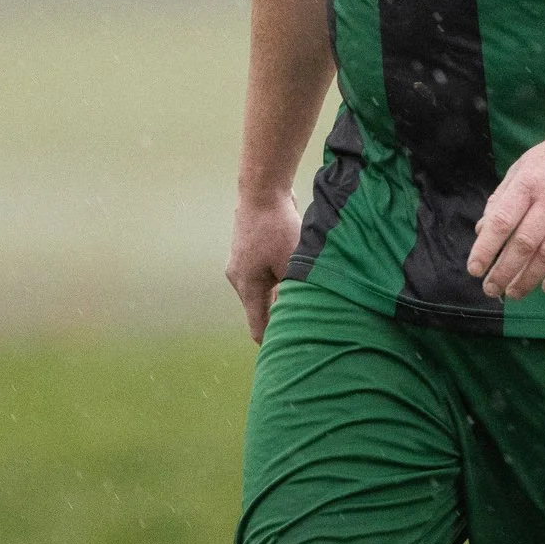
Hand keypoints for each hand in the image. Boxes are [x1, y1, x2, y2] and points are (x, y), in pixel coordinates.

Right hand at [227, 189, 301, 341]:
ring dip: (282, 296)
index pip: (259, 328)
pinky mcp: (250, 251)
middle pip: (261, 311)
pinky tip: (295, 275)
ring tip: (305, 302)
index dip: (274, 343)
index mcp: (247, 287)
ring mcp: (242, 264)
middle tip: (305, 330)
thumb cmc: (278, 226)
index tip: (290, 354)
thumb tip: (304, 314)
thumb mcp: (292, 262)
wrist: (263, 189)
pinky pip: (265, 274)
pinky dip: (279, 279)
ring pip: (264, 292)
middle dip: (281, 319)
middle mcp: (239, 279)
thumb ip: (294, 291)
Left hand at [467, 121, 544, 299]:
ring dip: (528, 279)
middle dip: (504, 272)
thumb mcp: (524, 167)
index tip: (475, 270)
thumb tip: (481, 230)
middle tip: (491, 290)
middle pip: (524, 243)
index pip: (502, 222)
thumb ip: (502, 198)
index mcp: (529, 182)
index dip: (486, 249)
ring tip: (514, 293)